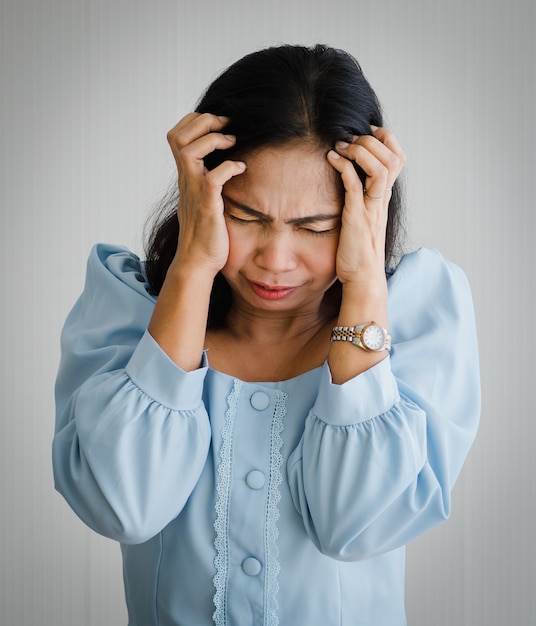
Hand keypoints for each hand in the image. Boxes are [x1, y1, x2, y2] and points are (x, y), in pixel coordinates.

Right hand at [167, 113, 246, 275]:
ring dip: (213, 140)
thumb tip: (218, 167)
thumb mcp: (202, 200)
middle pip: (177, 136)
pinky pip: (213, 179)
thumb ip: (205, 181)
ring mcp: (195, 193)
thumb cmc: (205, 235)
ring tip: (232, 143)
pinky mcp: (207, 207)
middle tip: (226, 127)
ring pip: (189, 151)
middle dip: (203, 122)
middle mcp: (186, 181)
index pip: (176, 136)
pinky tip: (241, 169)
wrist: (197, 263)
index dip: (194, 122)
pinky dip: (229, 168)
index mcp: (186, 177)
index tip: (218, 125)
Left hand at [327, 127, 405, 287]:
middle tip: (350, 137)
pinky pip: (355, 185)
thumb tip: (349, 179)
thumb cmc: (358, 251)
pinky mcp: (357, 217)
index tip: (365, 132)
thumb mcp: (363, 218)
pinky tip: (331, 158)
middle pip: (393, 158)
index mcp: (383, 197)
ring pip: (381, 168)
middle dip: (372, 140)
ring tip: (341, 146)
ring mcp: (371, 208)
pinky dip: (343, 167)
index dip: (386, 139)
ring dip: (360, 150)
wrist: (362, 278)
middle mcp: (381, 200)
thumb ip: (361, 198)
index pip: (398, 158)